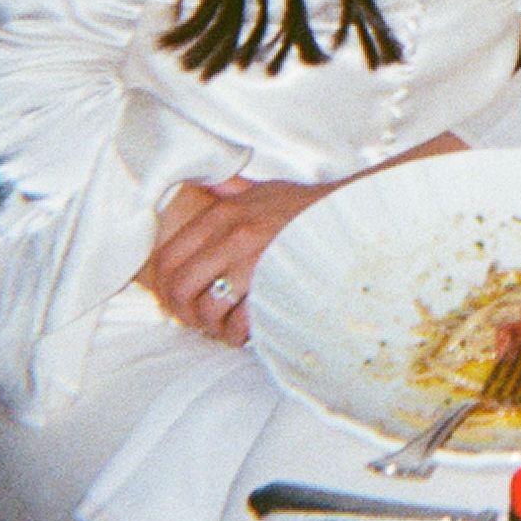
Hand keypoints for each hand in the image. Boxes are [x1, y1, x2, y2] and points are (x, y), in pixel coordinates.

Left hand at [143, 176, 332, 344]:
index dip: (164, 287)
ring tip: (228, 326)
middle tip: (200, 319)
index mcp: (224, 214)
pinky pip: (239, 324)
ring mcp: (254, 262)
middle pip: (179, 288)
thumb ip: (232, 190)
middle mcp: (234, 235)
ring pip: (206, 310)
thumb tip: (206, 184)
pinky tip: (248, 330)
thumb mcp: (267, 189)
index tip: (178, 299)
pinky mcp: (275, 287)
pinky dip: (238, 335)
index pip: (167, 257)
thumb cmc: (310, 208)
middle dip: (185, 312)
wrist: (357, 216)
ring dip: (214, 327)